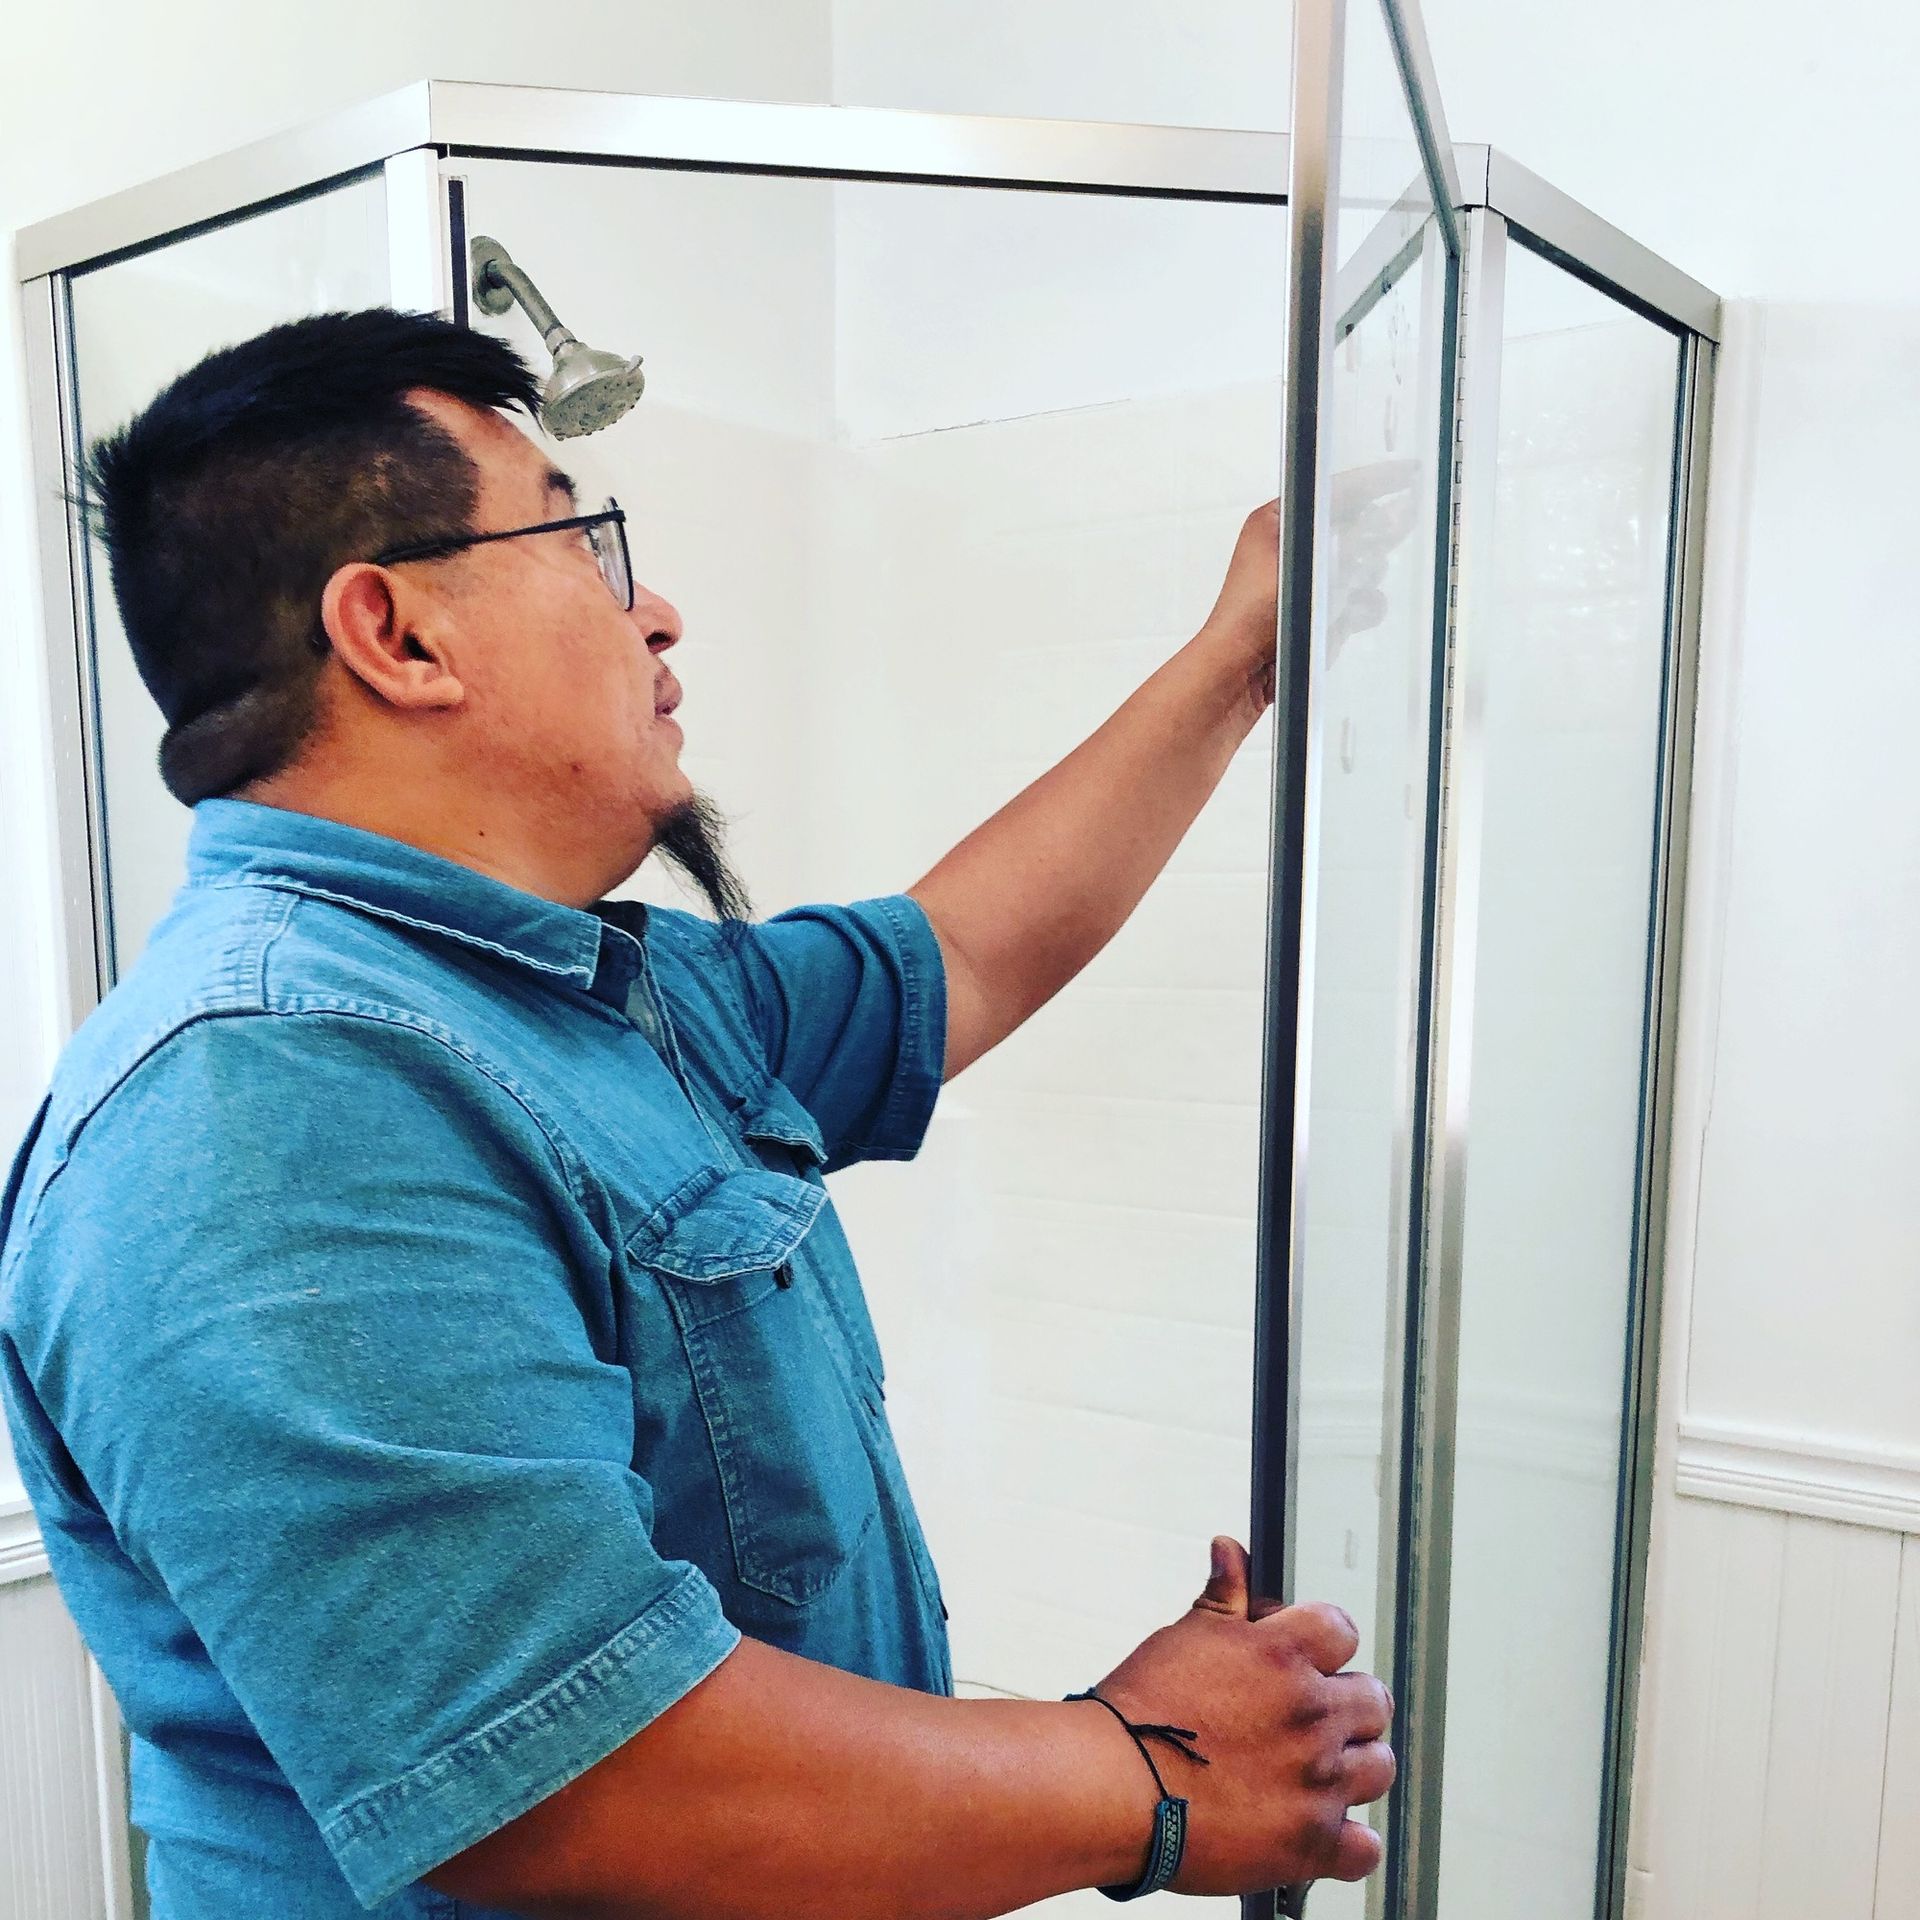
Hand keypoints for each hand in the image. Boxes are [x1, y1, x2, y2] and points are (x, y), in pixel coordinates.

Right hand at [1086, 1535, 1394, 1895]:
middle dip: (1345, 1704)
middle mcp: (1310, 1714)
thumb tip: (1230, 1549)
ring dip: (1353, 1766)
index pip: (1342, 1629)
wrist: (1113, 1785)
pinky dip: (1348, 1840)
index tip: (1301, 1660)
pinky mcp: (1310, 1842)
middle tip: (1305, 1719)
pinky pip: (1366, 1845)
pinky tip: (1319, 1826)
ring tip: (1313, 1770)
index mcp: (1282, 1655)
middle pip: (1372, 1700)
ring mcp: (1317, 1781)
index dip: (1322, 1643)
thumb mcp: (1184, 1636)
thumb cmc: (1142, 1711)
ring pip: (1378, 1767)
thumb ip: (1223, 1594)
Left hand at [1198, 464, 1421, 710]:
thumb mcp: (1300, 563)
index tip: (1409, 473)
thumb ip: (1346, 541)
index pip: (1334, 490)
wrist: (1238, 670)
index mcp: (1277, 522)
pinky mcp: (1320, 613)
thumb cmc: (1250, 613)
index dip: (1374, 481)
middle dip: (1371, 539)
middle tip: (1390, 536)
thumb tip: (1390, 518)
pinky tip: (1348, 618)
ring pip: (1363, 567)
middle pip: (1354, 527)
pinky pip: (1359, 601)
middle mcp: (1293, 548)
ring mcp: (1308, 582)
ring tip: (1344, 593)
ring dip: (1364, 580)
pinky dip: (1360, 609)